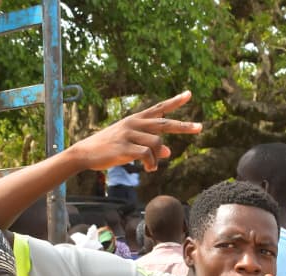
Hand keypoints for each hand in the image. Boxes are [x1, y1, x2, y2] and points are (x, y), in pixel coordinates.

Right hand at [70, 91, 202, 171]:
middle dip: (183, 127)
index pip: (159, 108)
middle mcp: (134, 123)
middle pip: (164, 123)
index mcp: (136, 119)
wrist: (86, 153)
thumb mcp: (132, 144)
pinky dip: (152, 164)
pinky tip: (149, 170)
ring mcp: (129, 134)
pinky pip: (148, 155)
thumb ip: (151, 145)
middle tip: (200, 128)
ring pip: (157, 143)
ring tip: (152, 167)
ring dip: (158, 158)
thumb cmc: (110, 148)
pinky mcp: (125, 147)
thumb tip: (169, 151)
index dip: (175, 102)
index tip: (189, 94)